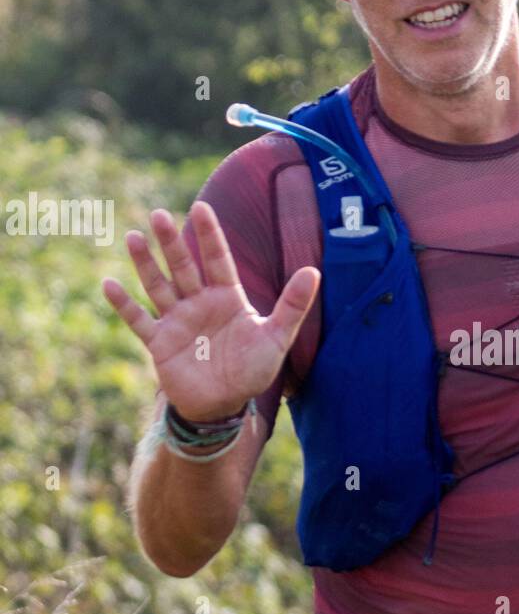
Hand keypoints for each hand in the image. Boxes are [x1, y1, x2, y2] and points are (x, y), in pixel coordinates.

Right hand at [101, 201, 319, 420]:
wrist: (224, 405)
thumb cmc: (251, 371)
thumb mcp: (277, 338)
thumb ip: (293, 306)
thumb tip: (313, 271)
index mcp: (227, 297)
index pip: (217, 259)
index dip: (209, 235)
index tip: (200, 207)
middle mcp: (199, 303)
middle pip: (183, 266)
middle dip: (171, 241)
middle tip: (158, 214)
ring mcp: (177, 320)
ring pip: (158, 286)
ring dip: (145, 264)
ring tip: (133, 237)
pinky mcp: (160, 342)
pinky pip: (139, 320)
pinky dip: (124, 305)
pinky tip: (109, 284)